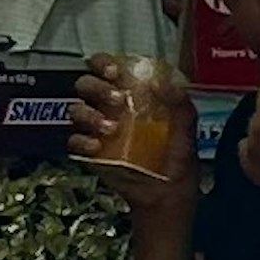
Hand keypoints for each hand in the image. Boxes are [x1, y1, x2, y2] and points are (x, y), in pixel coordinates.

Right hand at [67, 57, 192, 226]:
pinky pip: (73, 141)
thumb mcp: (186, 129)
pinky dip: (81, 142)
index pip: (108, 68)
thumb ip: (181, 104)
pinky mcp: (89, 153)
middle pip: (86, 84)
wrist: (167, 195)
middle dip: (96, 86)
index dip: (104, 63)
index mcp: (131, 95)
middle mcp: (109, 107)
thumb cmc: (176, 158)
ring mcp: (96, 130)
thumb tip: (166, 81)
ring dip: (89, 114)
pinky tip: (96, 147)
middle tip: (116, 99)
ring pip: (76, 110)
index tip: (115, 71)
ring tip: (111, 128)